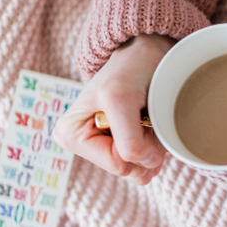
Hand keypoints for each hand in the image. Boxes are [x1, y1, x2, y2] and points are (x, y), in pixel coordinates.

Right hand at [53, 34, 174, 184]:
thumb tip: (145, 168)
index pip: (119, 164)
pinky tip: (148, 126)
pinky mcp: (120, 153)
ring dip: (154, 147)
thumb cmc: (131, 68)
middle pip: (130, 172)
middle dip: (147, 147)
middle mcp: (82, 147)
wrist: (145, 54)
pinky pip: (147, 168)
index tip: (138, 114)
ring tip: (145, 118)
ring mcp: (103, 151)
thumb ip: (128, 141)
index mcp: (70, 135)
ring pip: (142, 172)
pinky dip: (156, 149)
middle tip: (144, 115)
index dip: (140, 143)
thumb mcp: (121, 98)